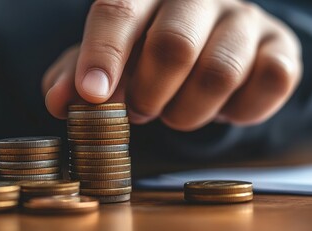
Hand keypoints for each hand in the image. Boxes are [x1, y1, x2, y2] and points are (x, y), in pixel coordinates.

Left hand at [42, 0, 301, 130]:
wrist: (212, 50)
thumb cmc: (149, 54)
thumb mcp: (106, 62)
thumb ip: (76, 76)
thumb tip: (59, 102)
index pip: (119, 8)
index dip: (103, 54)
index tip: (92, 96)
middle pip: (172, 46)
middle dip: (148, 95)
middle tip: (139, 110)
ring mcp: (244, 19)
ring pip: (218, 74)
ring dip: (186, 112)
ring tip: (174, 112)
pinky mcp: (279, 48)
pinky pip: (267, 85)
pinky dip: (236, 112)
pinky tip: (220, 107)